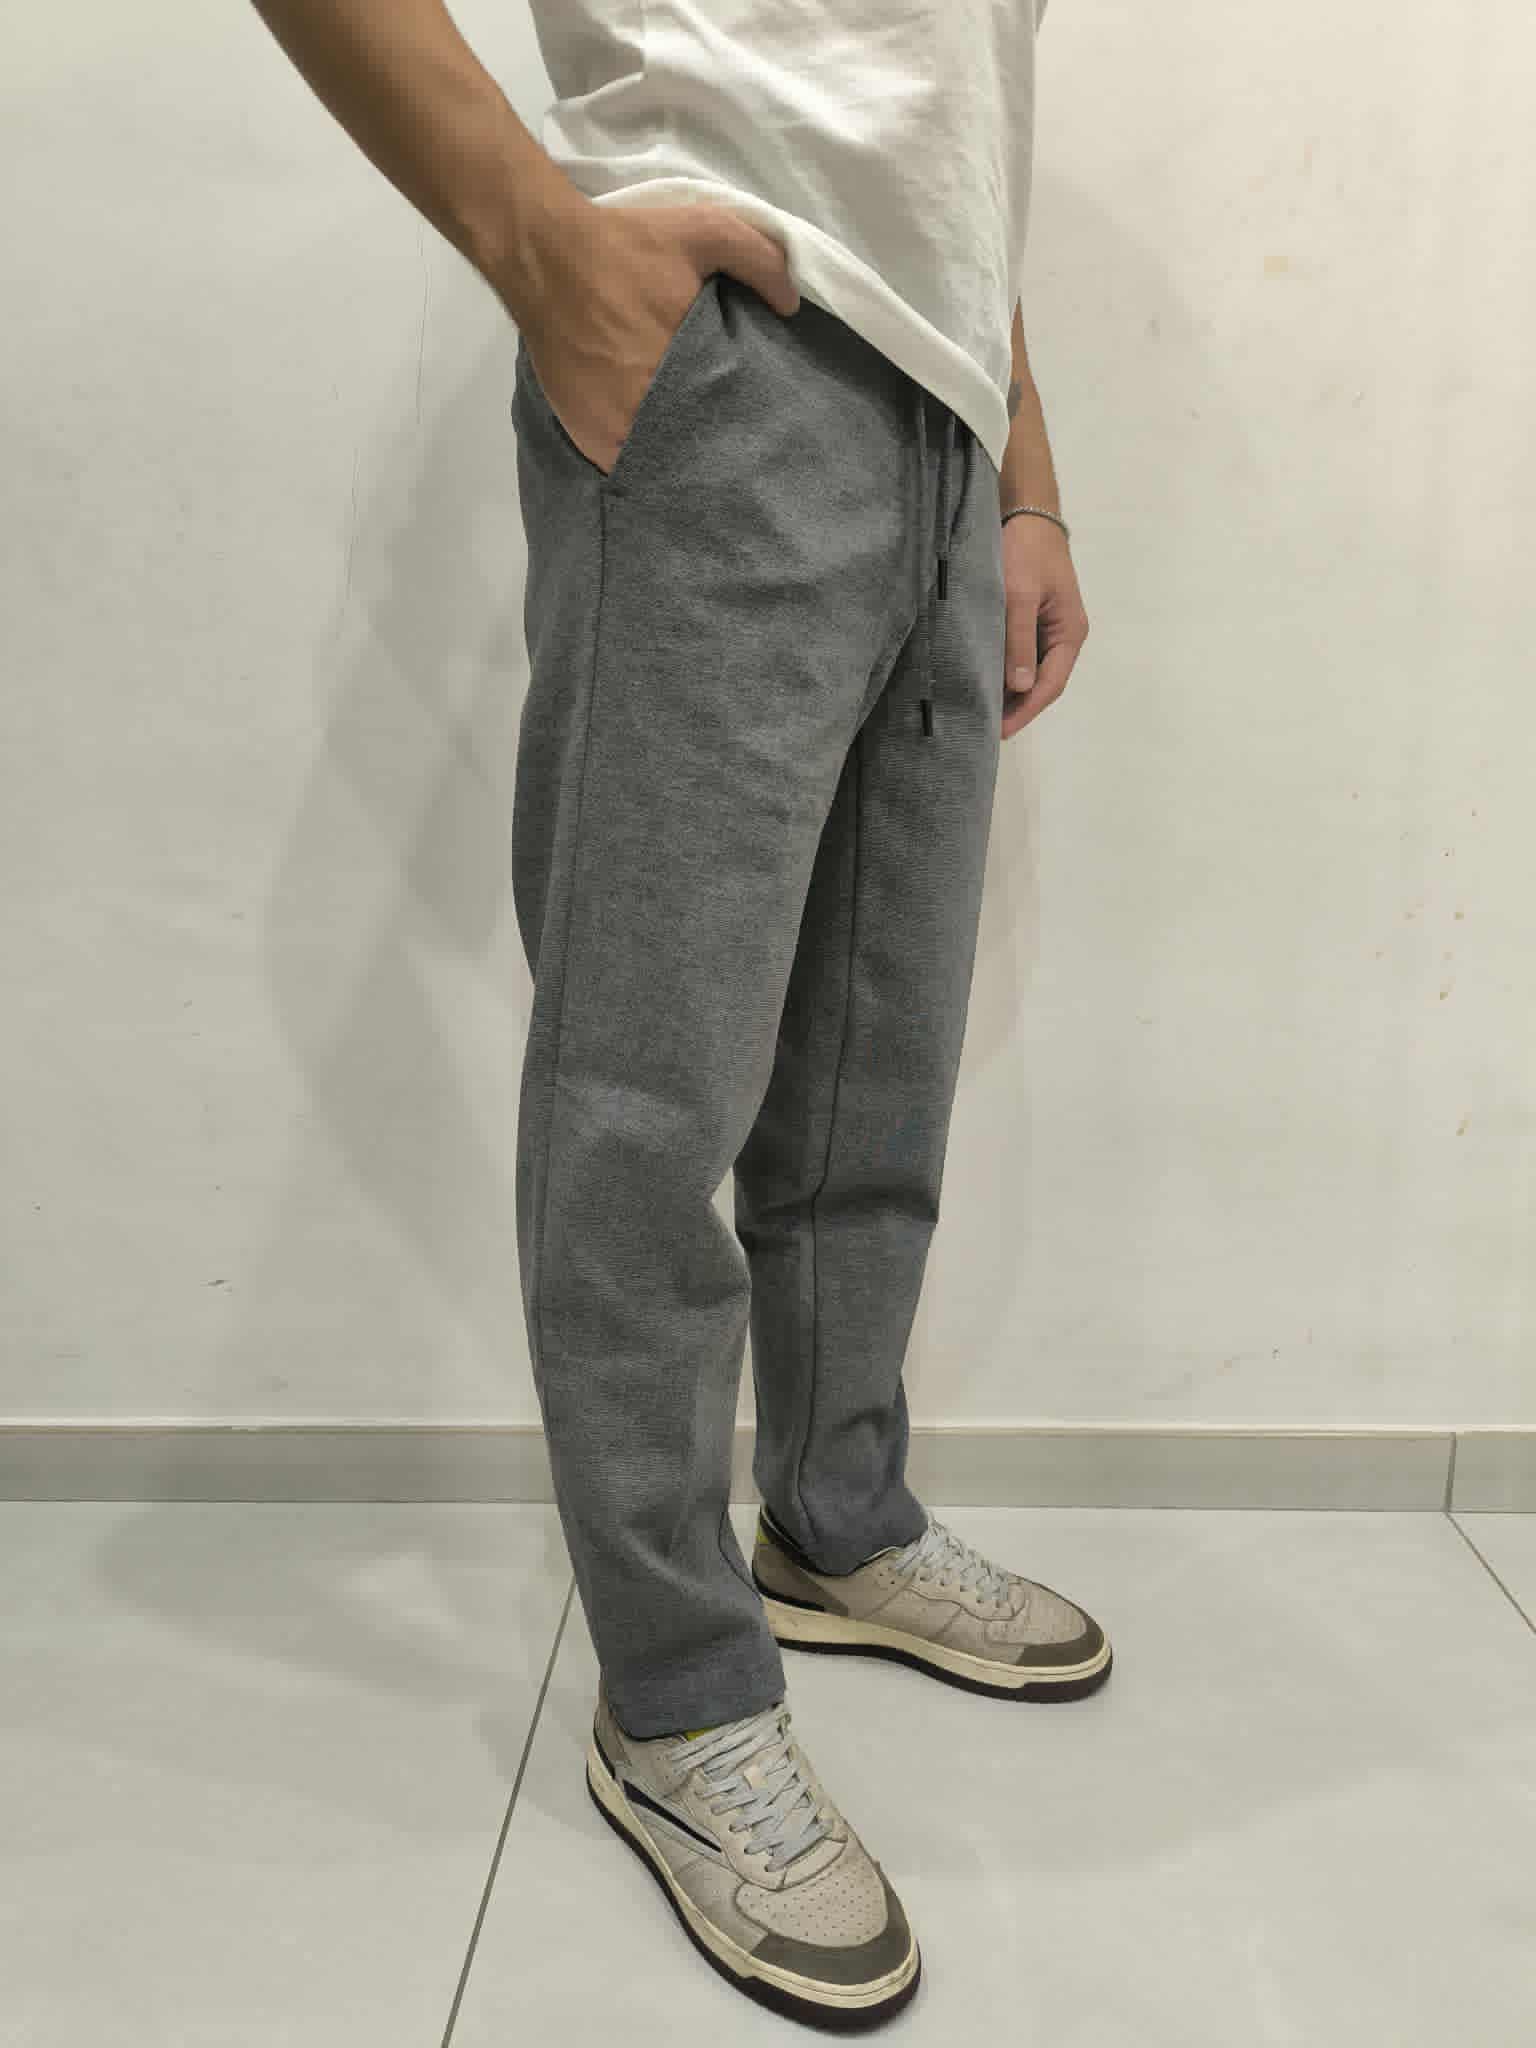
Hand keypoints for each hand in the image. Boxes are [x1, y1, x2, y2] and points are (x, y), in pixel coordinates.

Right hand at [512, 202, 799, 476]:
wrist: (546, 255)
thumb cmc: (627, 246)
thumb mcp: (703, 230)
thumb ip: (758, 260)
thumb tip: (790, 306)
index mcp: (690, 372)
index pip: (733, 422)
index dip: (743, 424)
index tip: (752, 418)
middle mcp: (653, 413)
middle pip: (698, 448)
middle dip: (712, 444)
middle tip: (725, 437)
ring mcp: (617, 432)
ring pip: (663, 464)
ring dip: (677, 458)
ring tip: (691, 446)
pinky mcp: (590, 439)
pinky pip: (626, 468)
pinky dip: (641, 464)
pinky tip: (652, 448)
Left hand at [1000, 514, 1087, 738]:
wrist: (1027, 514)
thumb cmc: (1026, 551)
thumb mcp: (1019, 594)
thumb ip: (1019, 639)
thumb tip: (1019, 686)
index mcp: (1069, 633)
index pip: (1050, 684)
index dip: (1026, 710)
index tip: (1001, 730)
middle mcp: (1063, 637)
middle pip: (1042, 683)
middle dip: (1017, 707)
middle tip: (986, 728)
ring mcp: (1049, 630)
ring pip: (1031, 672)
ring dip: (1011, 692)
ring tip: (983, 710)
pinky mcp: (1033, 621)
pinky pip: (1022, 655)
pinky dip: (1006, 671)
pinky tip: (986, 680)